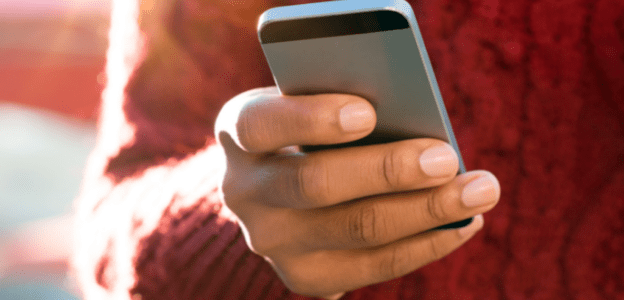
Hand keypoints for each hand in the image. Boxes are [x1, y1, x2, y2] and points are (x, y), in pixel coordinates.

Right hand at [214, 87, 499, 297]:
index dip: (312, 119)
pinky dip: (426, 243)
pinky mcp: (304, 277)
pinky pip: (374, 266)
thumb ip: (344, 100)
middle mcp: (243, 190)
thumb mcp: (313, 101)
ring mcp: (271, 241)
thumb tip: (417, 116)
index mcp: (238, 131)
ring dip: (426, 210)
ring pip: (356, 229)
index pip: (262, 124)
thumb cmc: (314, 127)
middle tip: (447, 158)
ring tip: (479, 190)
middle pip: (316, 184)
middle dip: (388, 171)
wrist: (281, 188)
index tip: (368, 112)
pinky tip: (464, 222)